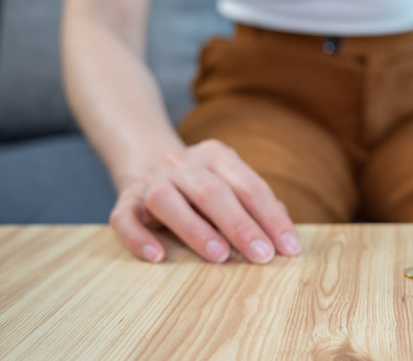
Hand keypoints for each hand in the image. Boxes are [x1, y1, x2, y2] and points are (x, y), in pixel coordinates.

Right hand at [109, 139, 300, 262]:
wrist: (147, 158)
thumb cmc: (203, 183)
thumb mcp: (231, 181)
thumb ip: (255, 202)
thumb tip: (281, 229)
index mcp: (217, 156)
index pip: (250, 186)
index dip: (271, 218)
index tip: (289, 248)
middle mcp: (183, 164)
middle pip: (212, 192)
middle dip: (240, 225)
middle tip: (262, 256)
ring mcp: (151, 180)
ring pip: (167, 200)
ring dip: (195, 229)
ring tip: (220, 256)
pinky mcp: (124, 200)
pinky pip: (125, 218)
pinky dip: (139, 238)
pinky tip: (158, 257)